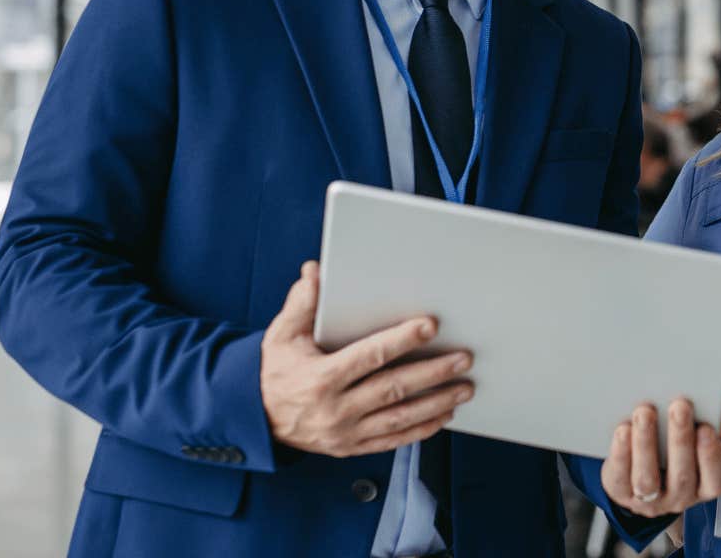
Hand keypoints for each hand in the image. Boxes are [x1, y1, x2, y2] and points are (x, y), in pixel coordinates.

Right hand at [259, 261, 474, 457]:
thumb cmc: (275, 370)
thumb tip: (315, 271)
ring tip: (465, 387)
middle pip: (393, 389)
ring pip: (399, 418)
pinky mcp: (351, 448)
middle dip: (433, 373)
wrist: (255, 418)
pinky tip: (445, 415)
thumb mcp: (281, 335)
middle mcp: (334, 409)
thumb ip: (301, 303)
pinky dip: (421, 429)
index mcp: (320, 378)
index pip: (369, 357)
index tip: (430, 326)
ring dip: (437, 402)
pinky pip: (393, 440)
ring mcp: (345, 433)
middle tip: (463, 358)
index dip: (401, 340)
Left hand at [602, 398, 720, 517]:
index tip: (706, 428)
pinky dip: (621, 452)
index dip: (711, 456)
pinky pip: (620, 477)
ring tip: (645, 413)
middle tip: (680, 406)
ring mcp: (650, 501)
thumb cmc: (676, 451)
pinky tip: (623, 429)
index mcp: (704, 487)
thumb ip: (709, 433)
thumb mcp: (698, 445)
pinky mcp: (622, 494)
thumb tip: (712, 417)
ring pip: (647, 480)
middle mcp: (680, 498)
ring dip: (646, 443)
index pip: (715, 481)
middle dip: (680, 439)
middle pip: (682, 477)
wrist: (641, 473)